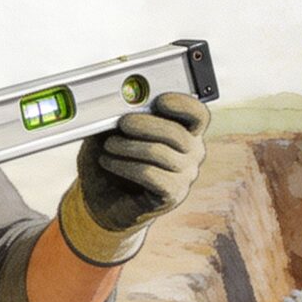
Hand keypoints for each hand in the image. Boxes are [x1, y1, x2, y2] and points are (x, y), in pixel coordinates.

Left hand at [58, 92, 212, 264]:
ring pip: (160, 154)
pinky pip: (150, 175)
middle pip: (178, 133)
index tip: (157, 100)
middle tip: (122, 123)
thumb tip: (114, 103)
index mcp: (185, 130)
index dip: (181, 104)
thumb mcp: (112, 133)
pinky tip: (109, 162)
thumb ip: (118, 116)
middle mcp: (192, 153)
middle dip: (146, 124)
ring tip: (108, 146)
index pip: (197, 114)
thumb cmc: (113, 160)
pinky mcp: (172, 195)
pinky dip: (125, 166)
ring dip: (128, 147)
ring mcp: (185, 176)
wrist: (104, 200)